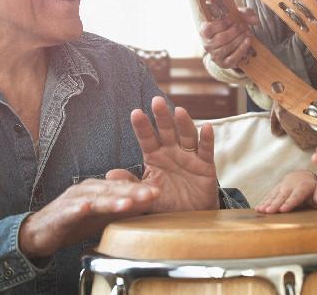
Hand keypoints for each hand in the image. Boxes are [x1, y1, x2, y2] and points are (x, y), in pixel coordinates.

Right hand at [19, 177, 157, 258]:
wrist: (40, 232)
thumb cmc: (75, 221)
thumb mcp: (102, 215)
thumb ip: (122, 208)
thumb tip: (149, 204)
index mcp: (99, 187)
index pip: (122, 186)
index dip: (140, 188)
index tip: (158, 192)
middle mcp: (87, 188)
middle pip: (112, 189)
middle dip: (132, 191)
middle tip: (151, 194)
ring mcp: (73, 199)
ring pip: (95, 197)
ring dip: (111, 199)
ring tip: (127, 202)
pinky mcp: (60, 213)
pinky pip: (70, 210)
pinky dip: (79, 208)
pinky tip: (87, 208)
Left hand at [122, 96, 218, 212]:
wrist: (189, 216)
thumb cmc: (166, 201)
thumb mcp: (145, 194)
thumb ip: (130, 183)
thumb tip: (109, 175)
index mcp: (155, 156)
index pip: (147, 138)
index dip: (142, 126)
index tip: (135, 112)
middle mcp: (172, 152)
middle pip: (167, 131)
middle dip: (162, 116)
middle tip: (156, 101)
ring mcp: (189, 156)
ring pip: (187, 136)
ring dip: (184, 123)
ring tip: (180, 111)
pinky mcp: (205, 165)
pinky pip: (206, 150)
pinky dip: (207, 139)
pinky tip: (207, 127)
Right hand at [200, 8, 258, 68]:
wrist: (230, 43)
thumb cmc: (231, 27)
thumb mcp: (235, 17)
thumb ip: (243, 14)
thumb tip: (254, 19)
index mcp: (204, 32)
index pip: (209, 29)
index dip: (221, 24)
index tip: (231, 20)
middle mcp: (207, 45)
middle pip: (221, 38)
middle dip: (234, 32)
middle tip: (242, 27)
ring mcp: (215, 56)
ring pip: (227, 48)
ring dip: (239, 40)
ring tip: (247, 33)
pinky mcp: (223, 64)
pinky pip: (232, 58)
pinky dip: (242, 49)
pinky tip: (248, 41)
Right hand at [255, 170, 316, 213]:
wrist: (302, 176)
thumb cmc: (312, 189)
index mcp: (302, 187)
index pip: (295, 197)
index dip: (289, 203)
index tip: (283, 209)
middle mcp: (290, 185)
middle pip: (282, 196)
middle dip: (275, 204)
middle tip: (269, 211)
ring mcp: (281, 186)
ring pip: (274, 195)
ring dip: (266, 203)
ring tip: (261, 210)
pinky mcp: (276, 188)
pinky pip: (269, 195)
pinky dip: (263, 201)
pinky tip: (257, 209)